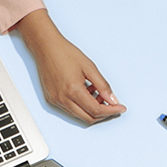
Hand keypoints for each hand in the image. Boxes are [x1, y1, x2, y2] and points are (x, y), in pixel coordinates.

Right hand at [12, 9, 124, 124]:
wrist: (46, 47)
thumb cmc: (66, 53)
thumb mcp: (89, 67)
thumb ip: (102, 86)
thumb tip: (113, 100)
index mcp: (73, 90)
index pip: (96, 110)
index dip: (111, 111)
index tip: (120, 108)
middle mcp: (63, 99)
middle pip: (88, 118)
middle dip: (103, 114)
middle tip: (112, 104)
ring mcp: (56, 101)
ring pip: (79, 116)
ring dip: (91, 110)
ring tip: (96, 93)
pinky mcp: (51, 100)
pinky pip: (70, 110)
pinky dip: (81, 106)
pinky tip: (85, 93)